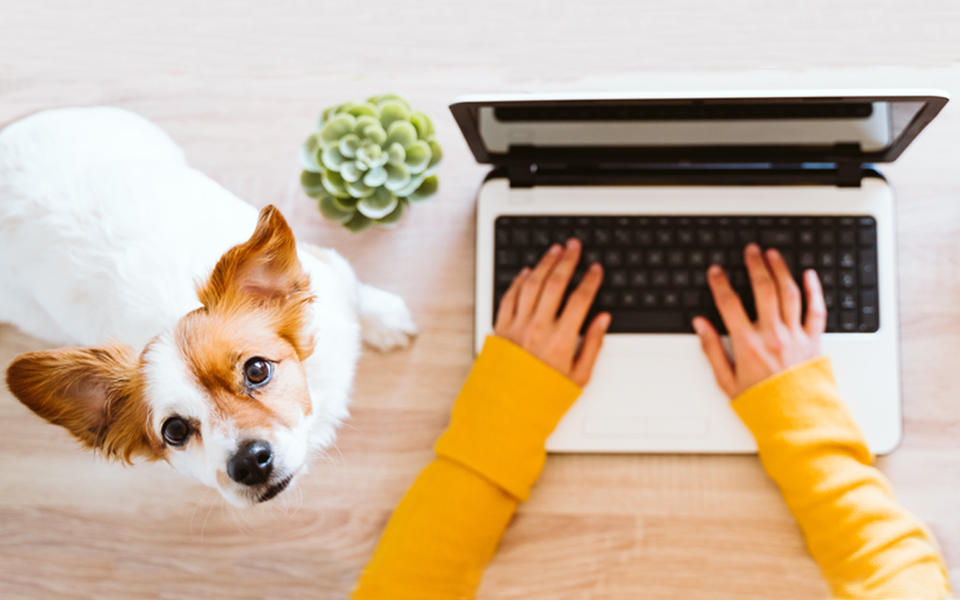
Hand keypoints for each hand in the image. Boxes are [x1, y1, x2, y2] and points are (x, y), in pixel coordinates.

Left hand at [495, 239, 610, 385]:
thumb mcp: (579, 378)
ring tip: (553, 251)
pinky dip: (518, 282)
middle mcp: (537, 329)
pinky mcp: (500, 330)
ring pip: (531, 285)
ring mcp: (516, 327)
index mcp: (560, 340)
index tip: (596, 269)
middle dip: (567, 260)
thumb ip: (592, 345)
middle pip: (555, 284)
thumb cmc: (543, 399)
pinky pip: (509, 298)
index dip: (590, 280)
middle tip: (574, 246)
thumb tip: (602, 320)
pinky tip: (527, 272)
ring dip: (544, 264)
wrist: (507, 414)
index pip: (580, 299)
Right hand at [692, 243, 826, 398]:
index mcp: (748, 344)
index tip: (715, 271)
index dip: (720, 284)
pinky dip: (813, 290)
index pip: (730, 304)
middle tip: (750, 250)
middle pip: (763, 289)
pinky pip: (816, 310)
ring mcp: (796, 336)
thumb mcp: (726, 381)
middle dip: (755, 265)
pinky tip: (808, 275)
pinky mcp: (814, 341)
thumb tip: (701, 325)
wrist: (797, 421)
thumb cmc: (761, 404)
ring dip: (780, 270)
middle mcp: (773, 335)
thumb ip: (712, 349)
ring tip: (773, 255)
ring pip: (789, 293)